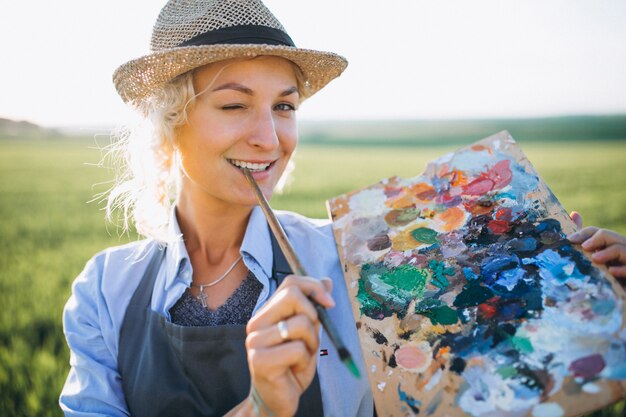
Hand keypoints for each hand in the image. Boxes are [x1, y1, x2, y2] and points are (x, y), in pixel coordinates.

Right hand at [245, 276, 333, 416]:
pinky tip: (295, 369)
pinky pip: (297, 349)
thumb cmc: (292, 366)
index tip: (329, 303)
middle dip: (314, 315)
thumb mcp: (308, 334)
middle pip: (292, 295)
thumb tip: (327, 281)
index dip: (314, 287)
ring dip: (311, 343)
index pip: (290, 283)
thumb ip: (314, 309)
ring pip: (300, 323)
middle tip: (312, 337)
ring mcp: (255, 341)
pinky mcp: (260, 360)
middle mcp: (256, 323)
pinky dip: (305, 360)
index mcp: (267, 313)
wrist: (276, 400)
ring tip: (302, 357)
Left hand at [568, 211, 625, 281]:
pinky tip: (611, 272)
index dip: (584, 233)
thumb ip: (583, 240)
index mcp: (607, 246)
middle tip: (584, 247)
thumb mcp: (589, 261)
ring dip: (608, 252)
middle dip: (597, 239)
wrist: (616, 300)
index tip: (570, 240)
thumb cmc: (601, 279)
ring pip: (621, 248)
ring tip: (595, 258)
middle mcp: (620, 250)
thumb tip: (575, 213)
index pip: (597, 232)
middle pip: (610, 236)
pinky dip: (622, 269)